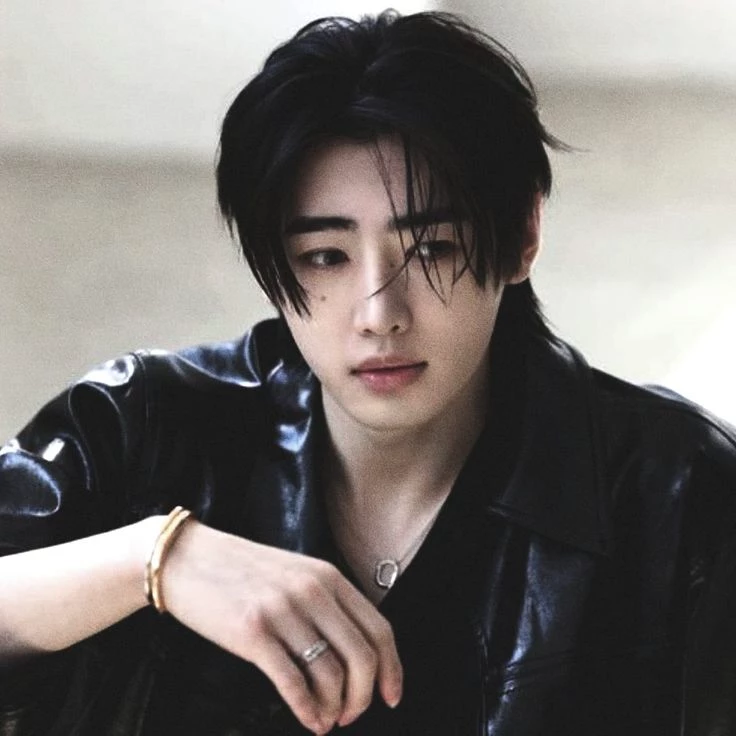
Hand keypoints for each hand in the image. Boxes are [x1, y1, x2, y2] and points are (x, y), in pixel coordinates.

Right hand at [160, 520, 402, 733]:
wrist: (187, 558)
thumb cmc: (242, 571)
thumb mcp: (295, 573)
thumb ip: (326, 602)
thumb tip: (354, 652)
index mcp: (328, 576)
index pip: (379, 628)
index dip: (392, 669)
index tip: (392, 695)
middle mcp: (313, 591)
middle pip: (362, 656)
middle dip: (364, 696)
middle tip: (352, 715)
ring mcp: (283, 611)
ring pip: (331, 674)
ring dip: (335, 707)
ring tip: (327, 720)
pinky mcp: (253, 632)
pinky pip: (293, 682)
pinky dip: (308, 709)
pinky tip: (309, 721)